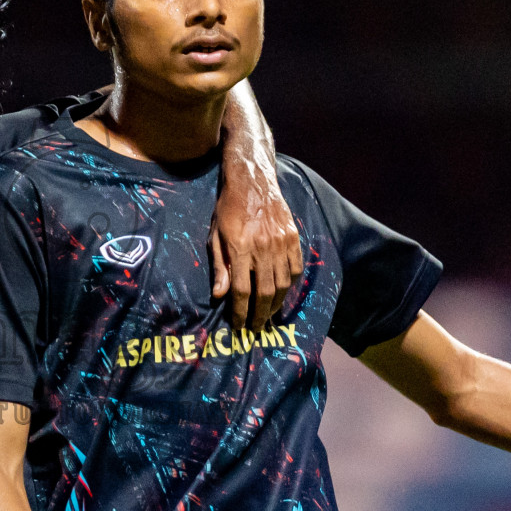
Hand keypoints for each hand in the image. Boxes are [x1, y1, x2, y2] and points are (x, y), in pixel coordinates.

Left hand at [211, 163, 301, 329]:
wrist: (253, 181)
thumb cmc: (228, 210)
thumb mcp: (215, 236)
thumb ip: (219, 267)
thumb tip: (219, 295)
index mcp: (240, 248)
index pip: (241, 290)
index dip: (240, 312)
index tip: (238, 325)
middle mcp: (263, 248)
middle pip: (264, 292)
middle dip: (260, 315)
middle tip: (255, 328)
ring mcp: (281, 243)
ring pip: (282, 284)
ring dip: (275, 304)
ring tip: (268, 314)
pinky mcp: (293, 237)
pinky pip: (295, 269)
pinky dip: (289, 285)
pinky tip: (281, 293)